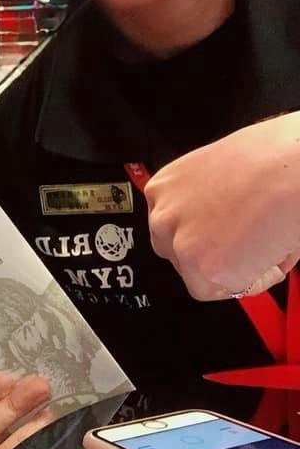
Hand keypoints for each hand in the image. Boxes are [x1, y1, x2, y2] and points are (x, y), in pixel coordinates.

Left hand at [146, 114, 299, 300]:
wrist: (294, 168)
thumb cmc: (270, 158)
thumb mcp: (217, 172)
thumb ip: (204, 201)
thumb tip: (216, 220)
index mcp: (163, 187)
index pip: (169, 226)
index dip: (201, 234)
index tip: (218, 236)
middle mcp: (163, 216)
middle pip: (178, 254)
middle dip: (210, 255)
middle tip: (242, 246)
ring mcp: (181, 244)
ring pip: (202, 277)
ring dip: (234, 269)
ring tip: (263, 242)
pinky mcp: (205, 269)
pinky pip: (232, 290)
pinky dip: (256, 280)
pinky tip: (270, 252)